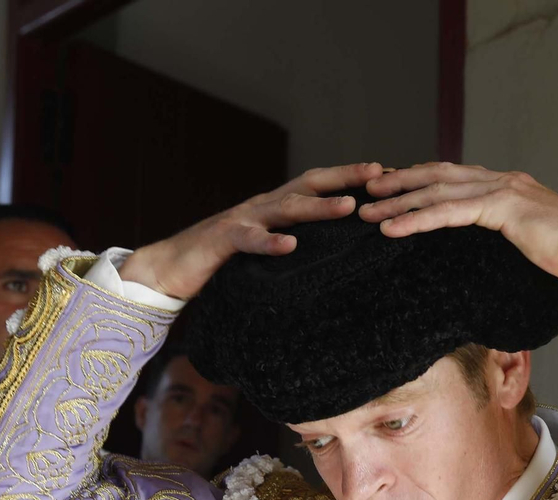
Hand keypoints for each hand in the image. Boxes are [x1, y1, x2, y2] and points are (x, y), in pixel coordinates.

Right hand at [117, 162, 384, 299]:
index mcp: (275, 206)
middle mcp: (262, 205)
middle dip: (345, 178)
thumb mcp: (266, 248)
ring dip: (319, 207)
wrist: (169, 268)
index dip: (351, 178)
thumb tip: (335, 250)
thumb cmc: (223, 261)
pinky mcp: (222, 241)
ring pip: (285, 208)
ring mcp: (242, 219)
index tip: (387, 175)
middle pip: (309, 184)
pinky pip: (248, 240)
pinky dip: (270, 243)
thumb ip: (295, 242)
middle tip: (380, 175)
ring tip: (349, 208)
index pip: (318, 185)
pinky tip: (290, 246)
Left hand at [359, 162, 557, 295]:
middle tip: (368, 190)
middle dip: (400, 182)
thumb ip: (511, 255)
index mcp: (511, 189)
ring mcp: (505, 190)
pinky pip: (450, 211)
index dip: (422, 181)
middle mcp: (505, 182)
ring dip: (398, 202)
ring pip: (438, 191)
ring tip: (368, 212)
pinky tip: (392, 227)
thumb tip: (497, 278)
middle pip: (439, 175)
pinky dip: (417, 219)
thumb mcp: (533, 255)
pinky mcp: (504, 206)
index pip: (456, 179)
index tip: (393, 189)